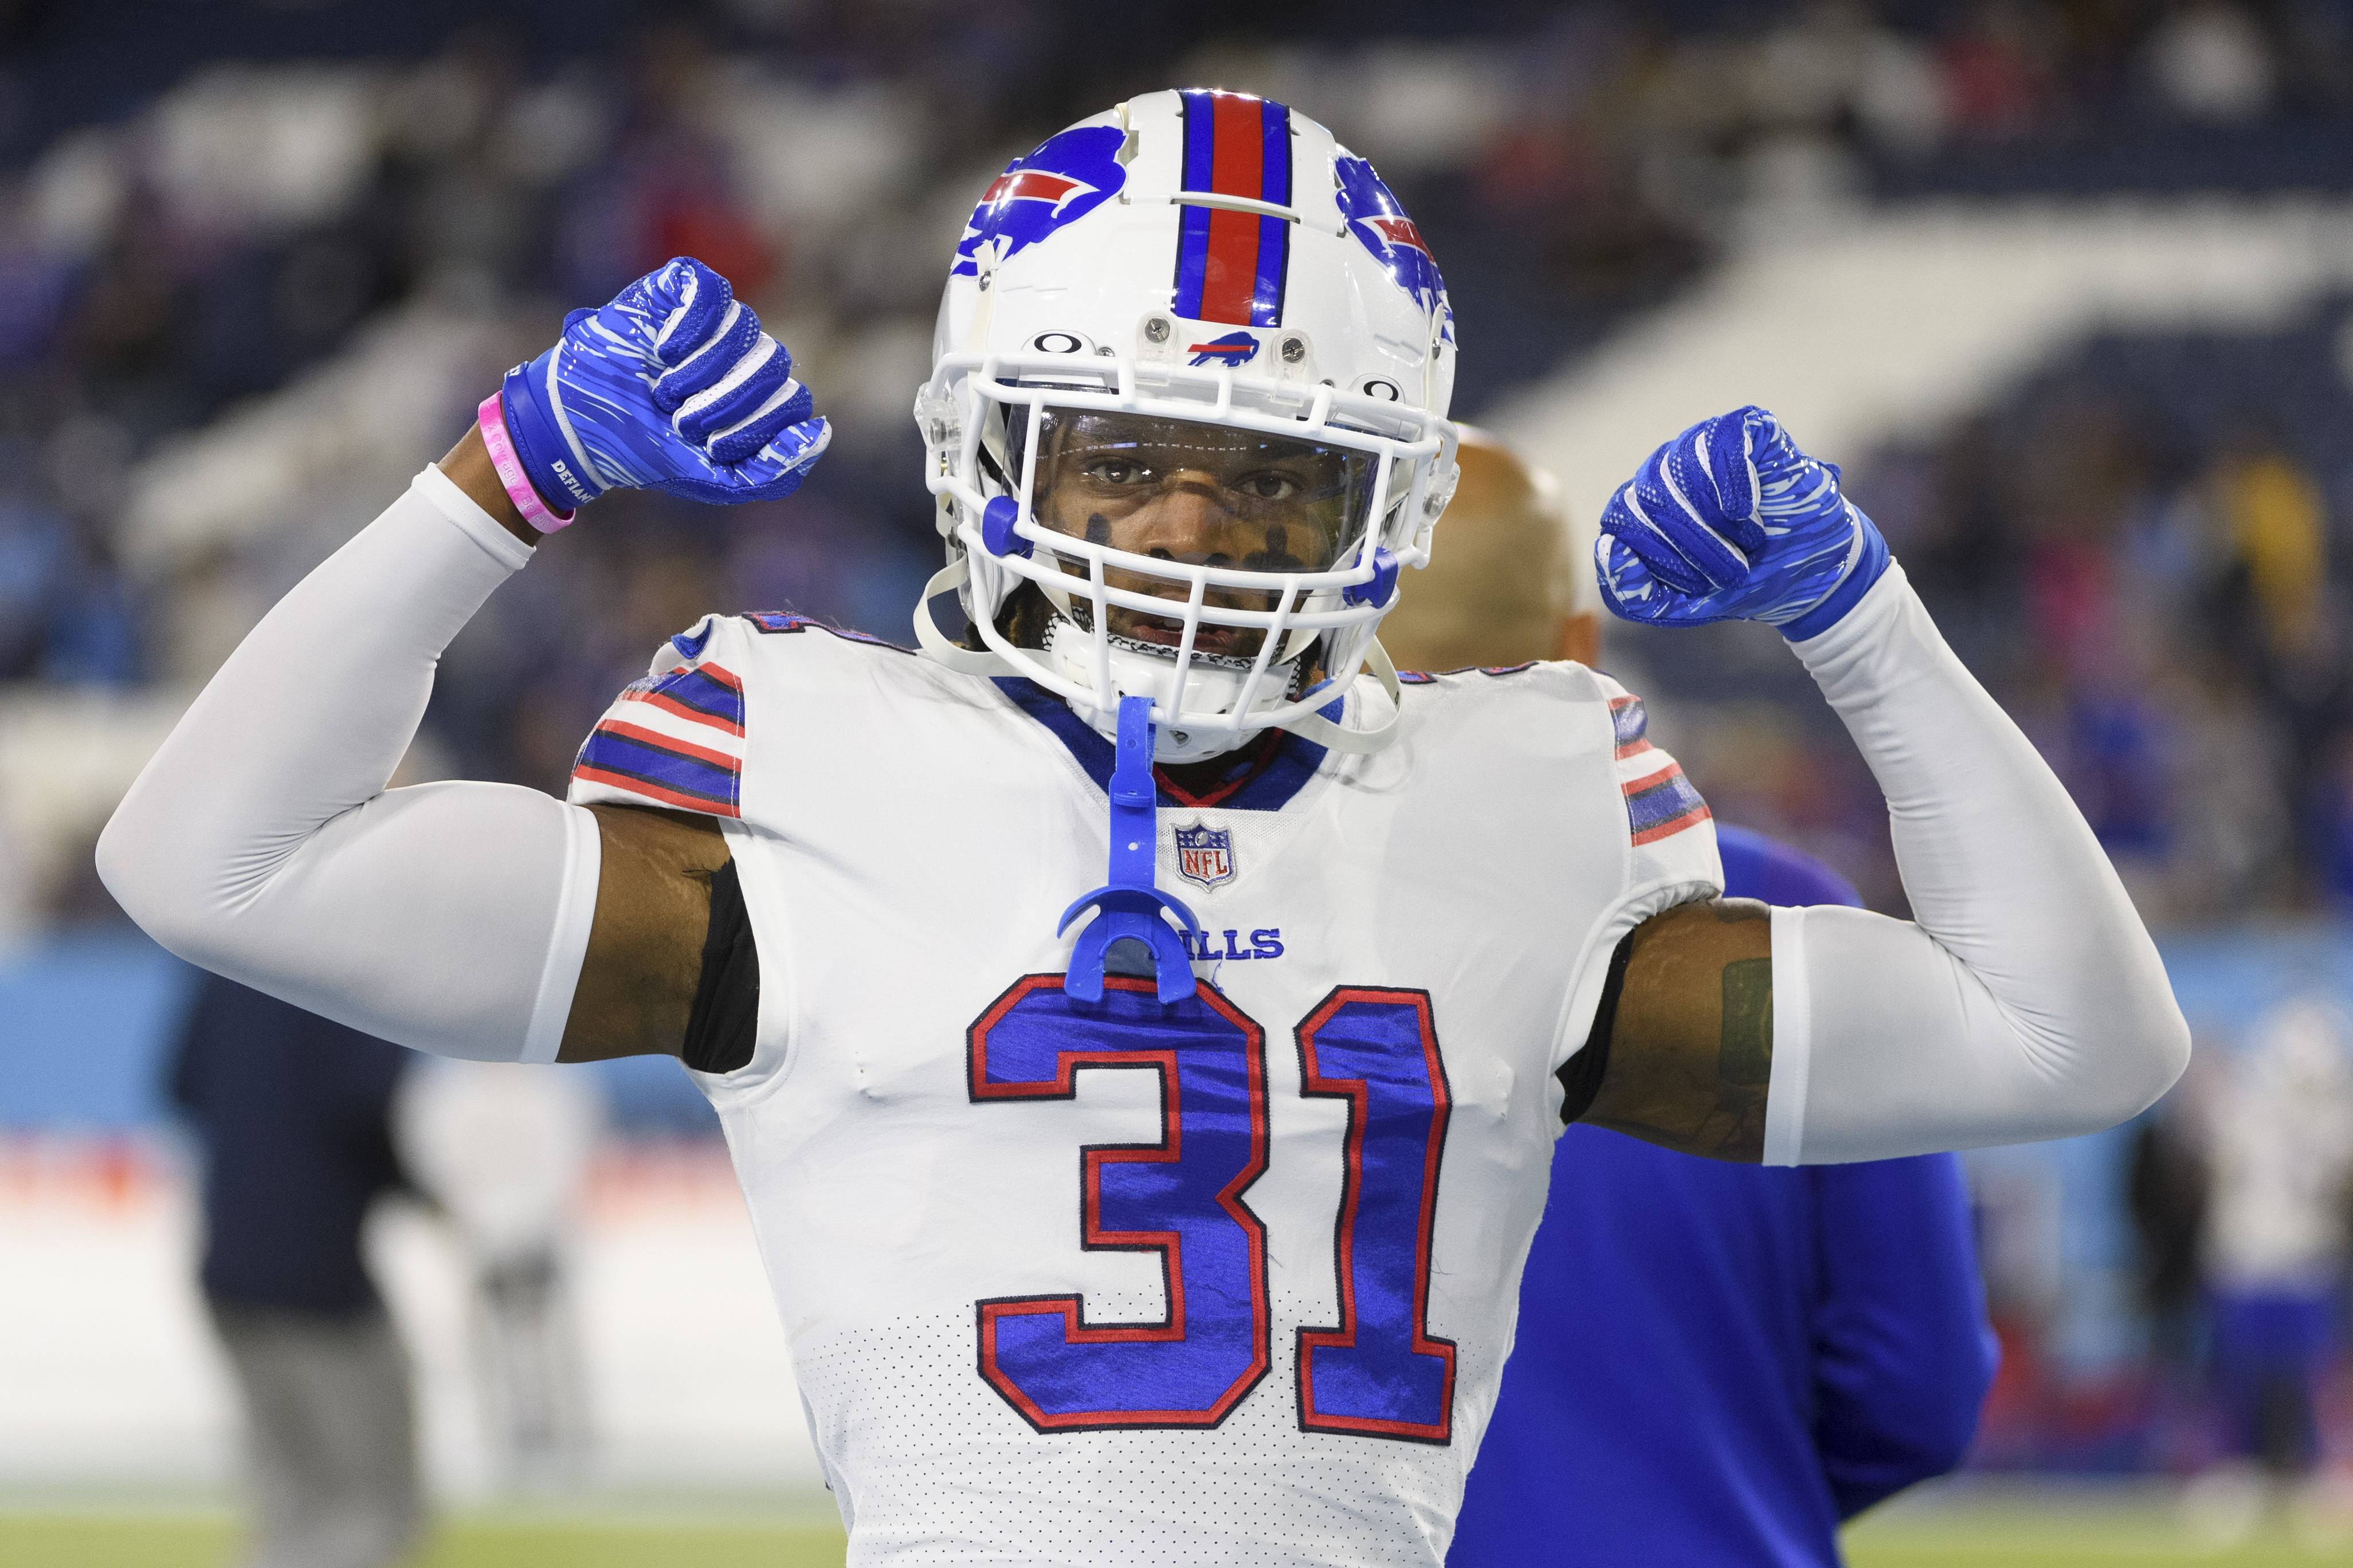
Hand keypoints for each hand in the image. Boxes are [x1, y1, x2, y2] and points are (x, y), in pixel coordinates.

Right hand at [499, 256, 829, 509]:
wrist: (581, 424)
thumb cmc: (649, 448)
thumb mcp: (714, 477)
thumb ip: (773, 470)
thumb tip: (820, 432)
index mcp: (760, 397)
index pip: (794, 402)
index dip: (756, 426)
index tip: (711, 446)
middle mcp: (746, 354)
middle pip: (776, 365)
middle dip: (726, 404)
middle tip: (682, 422)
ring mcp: (717, 319)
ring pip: (747, 329)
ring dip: (702, 371)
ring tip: (665, 392)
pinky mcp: (682, 286)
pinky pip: (713, 291)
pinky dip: (691, 326)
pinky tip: (664, 350)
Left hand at [1594, 406, 1887, 640]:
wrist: (1809, 573)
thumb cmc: (1743, 582)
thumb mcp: (1682, 604)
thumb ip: (1633, 594)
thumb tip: (1607, 549)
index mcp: (1641, 505)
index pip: (1622, 522)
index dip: (1659, 558)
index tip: (1698, 585)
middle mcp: (1664, 468)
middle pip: (1651, 499)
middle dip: (1694, 548)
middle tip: (1732, 572)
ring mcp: (1702, 443)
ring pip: (1684, 470)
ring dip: (1716, 522)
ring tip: (1749, 544)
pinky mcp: (1745, 427)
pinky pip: (1724, 439)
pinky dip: (1734, 480)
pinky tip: (1746, 510)